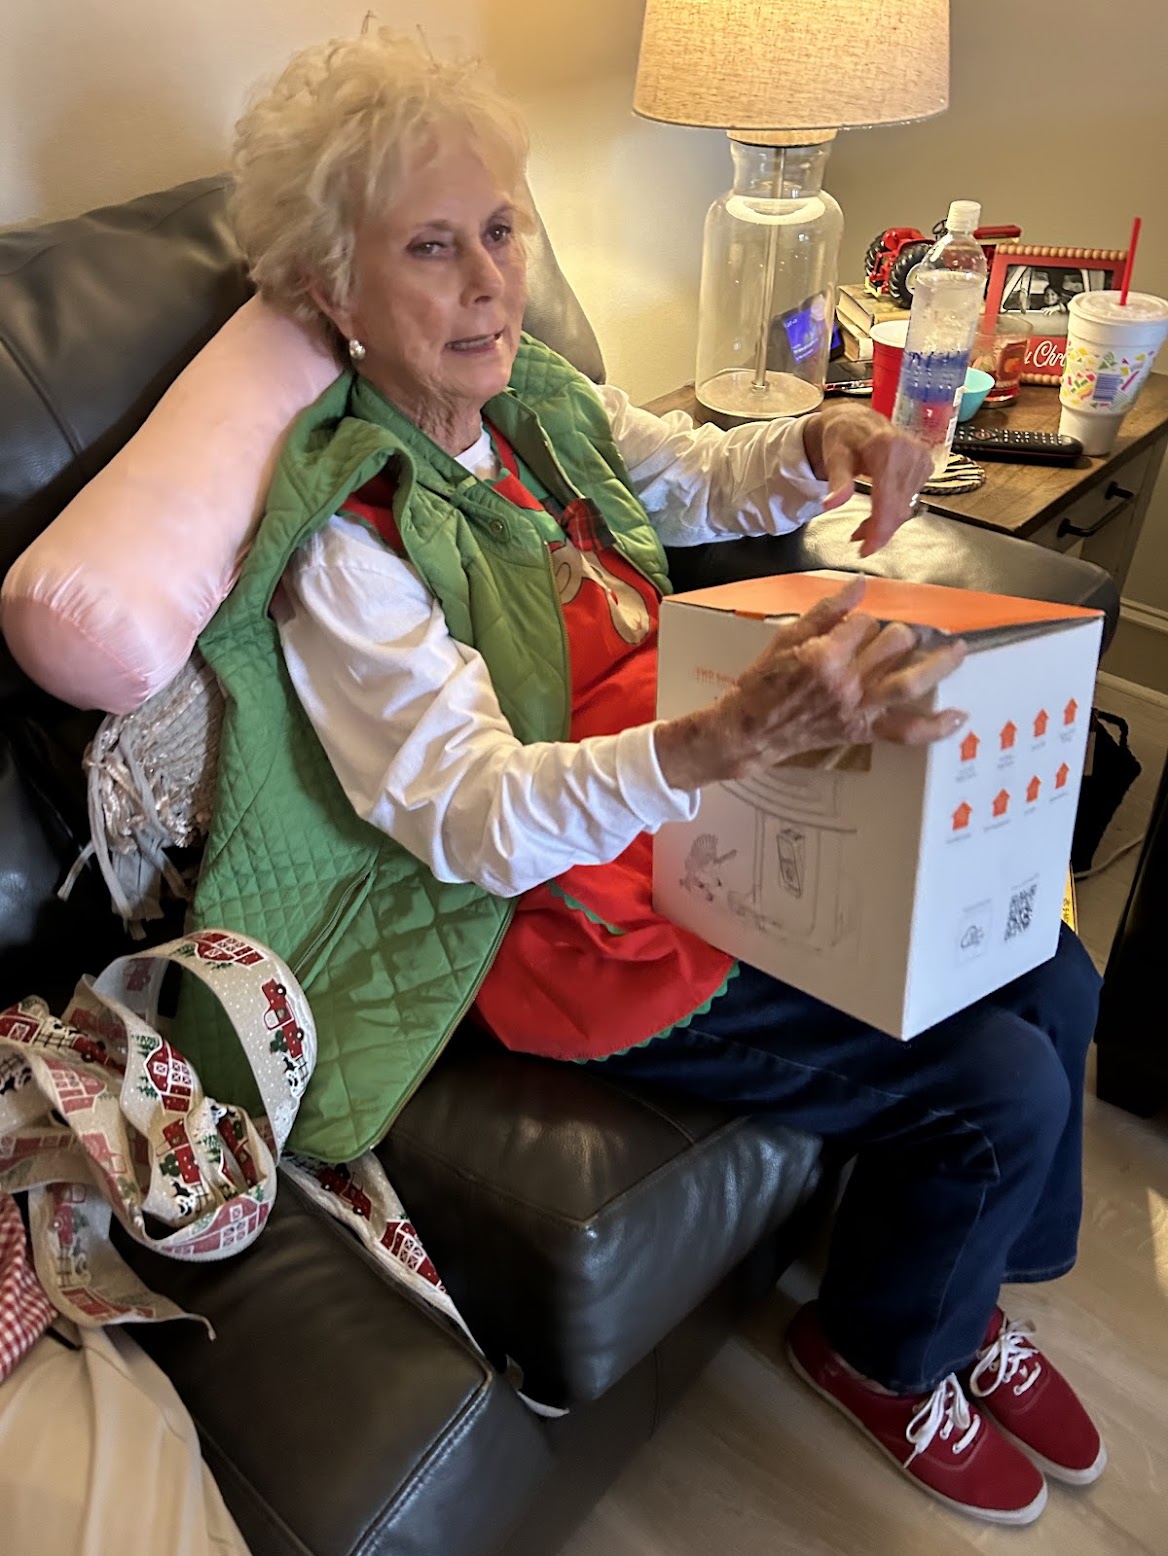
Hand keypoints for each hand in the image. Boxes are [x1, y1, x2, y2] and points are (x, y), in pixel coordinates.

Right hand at [655, 577, 966, 789]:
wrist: (751, 729)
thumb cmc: (763, 682)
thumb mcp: (787, 638)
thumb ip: (826, 612)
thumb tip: (859, 585)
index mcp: (825, 655)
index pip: (865, 623)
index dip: (862, 620)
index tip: (852, 626)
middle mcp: (846, 683)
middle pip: (894, 645)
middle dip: (900, 634)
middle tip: (900, 635)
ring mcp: (858, 709)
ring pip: (909, 683)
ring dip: (939, 665)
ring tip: (958, 651)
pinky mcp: (863, 731)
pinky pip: (906, 733)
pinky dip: (934, 728)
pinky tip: (960, 717)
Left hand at [802, 402, 934, 556]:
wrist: (858, 421)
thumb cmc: (843, 437)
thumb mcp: (834, 457)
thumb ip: (837, 482)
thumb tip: (831, 504)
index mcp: (887, 448)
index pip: (888, 499)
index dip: (879, 529)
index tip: (866, 550)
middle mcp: (910, 452)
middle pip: (898, 507)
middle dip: (879, 530)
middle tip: (859, 540)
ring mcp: (921, 459)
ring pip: (905, 507)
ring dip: (884, 523)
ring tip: (863, 527)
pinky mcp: (926, 466)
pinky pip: (911, 499)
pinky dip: (893, 512)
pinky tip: (878, 513)